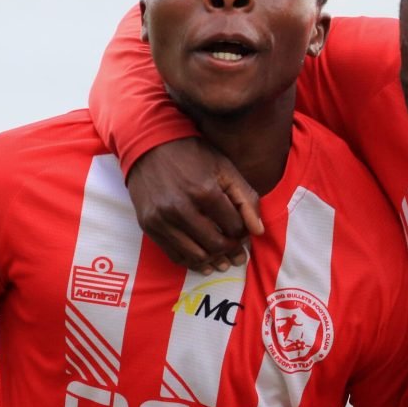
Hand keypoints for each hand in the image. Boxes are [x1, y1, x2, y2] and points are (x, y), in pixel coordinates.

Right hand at [127, 137, 263, 272]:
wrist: (150, 145)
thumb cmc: (193, 155)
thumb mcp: (225, 169)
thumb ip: (246, 199)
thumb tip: (258, 231)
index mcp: (205, 192)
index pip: (234, 228)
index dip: (243, 234)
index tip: (243, 233)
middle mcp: (181, 209)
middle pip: (216, 245)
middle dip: (231, 250)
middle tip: (236, 252)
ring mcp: (162, 219)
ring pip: (196, 256)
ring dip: (213, 260)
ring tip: (222, 259)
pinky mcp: (148, 226)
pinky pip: (174, 255)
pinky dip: (192, 261)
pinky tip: (203, 260)